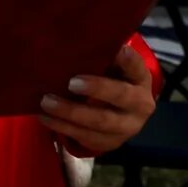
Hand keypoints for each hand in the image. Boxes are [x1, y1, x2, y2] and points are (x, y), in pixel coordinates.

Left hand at [41, 43, 156, 156]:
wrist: (124, 115)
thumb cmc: (113, 81)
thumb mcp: (115, 68)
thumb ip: (103, 58)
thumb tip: (75, 44)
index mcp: (141, 79)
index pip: (136, 66)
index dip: (126, 58)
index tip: (116, 49)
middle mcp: (141, 104)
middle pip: (120, 96)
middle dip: (96, 89)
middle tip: (70, 83)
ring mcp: (128, 127)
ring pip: (99, 122)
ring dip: (70, 112)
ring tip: (46, 102)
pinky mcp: (112, 143)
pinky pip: (86, 137)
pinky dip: (63, 127)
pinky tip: (45, 118)